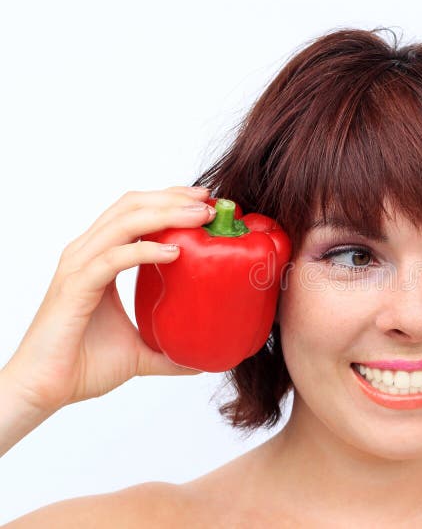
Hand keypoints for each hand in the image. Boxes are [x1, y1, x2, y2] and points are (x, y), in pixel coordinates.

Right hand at [3, 186, 215, 413]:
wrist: (45, 390)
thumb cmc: (82, 366)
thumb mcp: (139, 353)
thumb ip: (169, 352)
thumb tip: (199, 362)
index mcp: (99, 259)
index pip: (134, 213)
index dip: (169, 200)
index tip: (204, 202)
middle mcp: (87, 254)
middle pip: (131, 206)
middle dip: (172, 198)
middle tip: (208, 201)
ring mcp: (79, 267)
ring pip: (124, 222)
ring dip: (165, 214)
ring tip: (198, 217)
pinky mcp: (75, 287)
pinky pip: (113, 258)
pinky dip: (144, 250)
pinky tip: (174, 253)